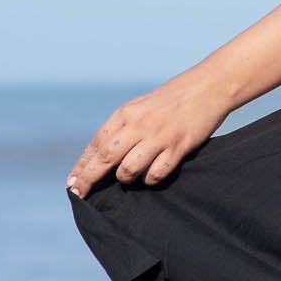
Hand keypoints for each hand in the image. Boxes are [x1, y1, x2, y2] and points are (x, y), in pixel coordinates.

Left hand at [66, 69, 233, 197]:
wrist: (208, 86)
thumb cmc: (173, 99)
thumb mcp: (142, 106)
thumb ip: (124, 126)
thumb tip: (103, 154)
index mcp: (126, 113)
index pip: (97, 144)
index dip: (82, 165)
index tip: (72, 183)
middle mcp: (139, 125)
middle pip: (106, 158)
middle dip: (90, 178)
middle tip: (80, 193)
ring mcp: (159, 136)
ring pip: (129, 169)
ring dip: (125, 178)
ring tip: (129, 178)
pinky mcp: (178, 146)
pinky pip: (156, 173)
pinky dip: (150, 179)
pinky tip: (151, 176)